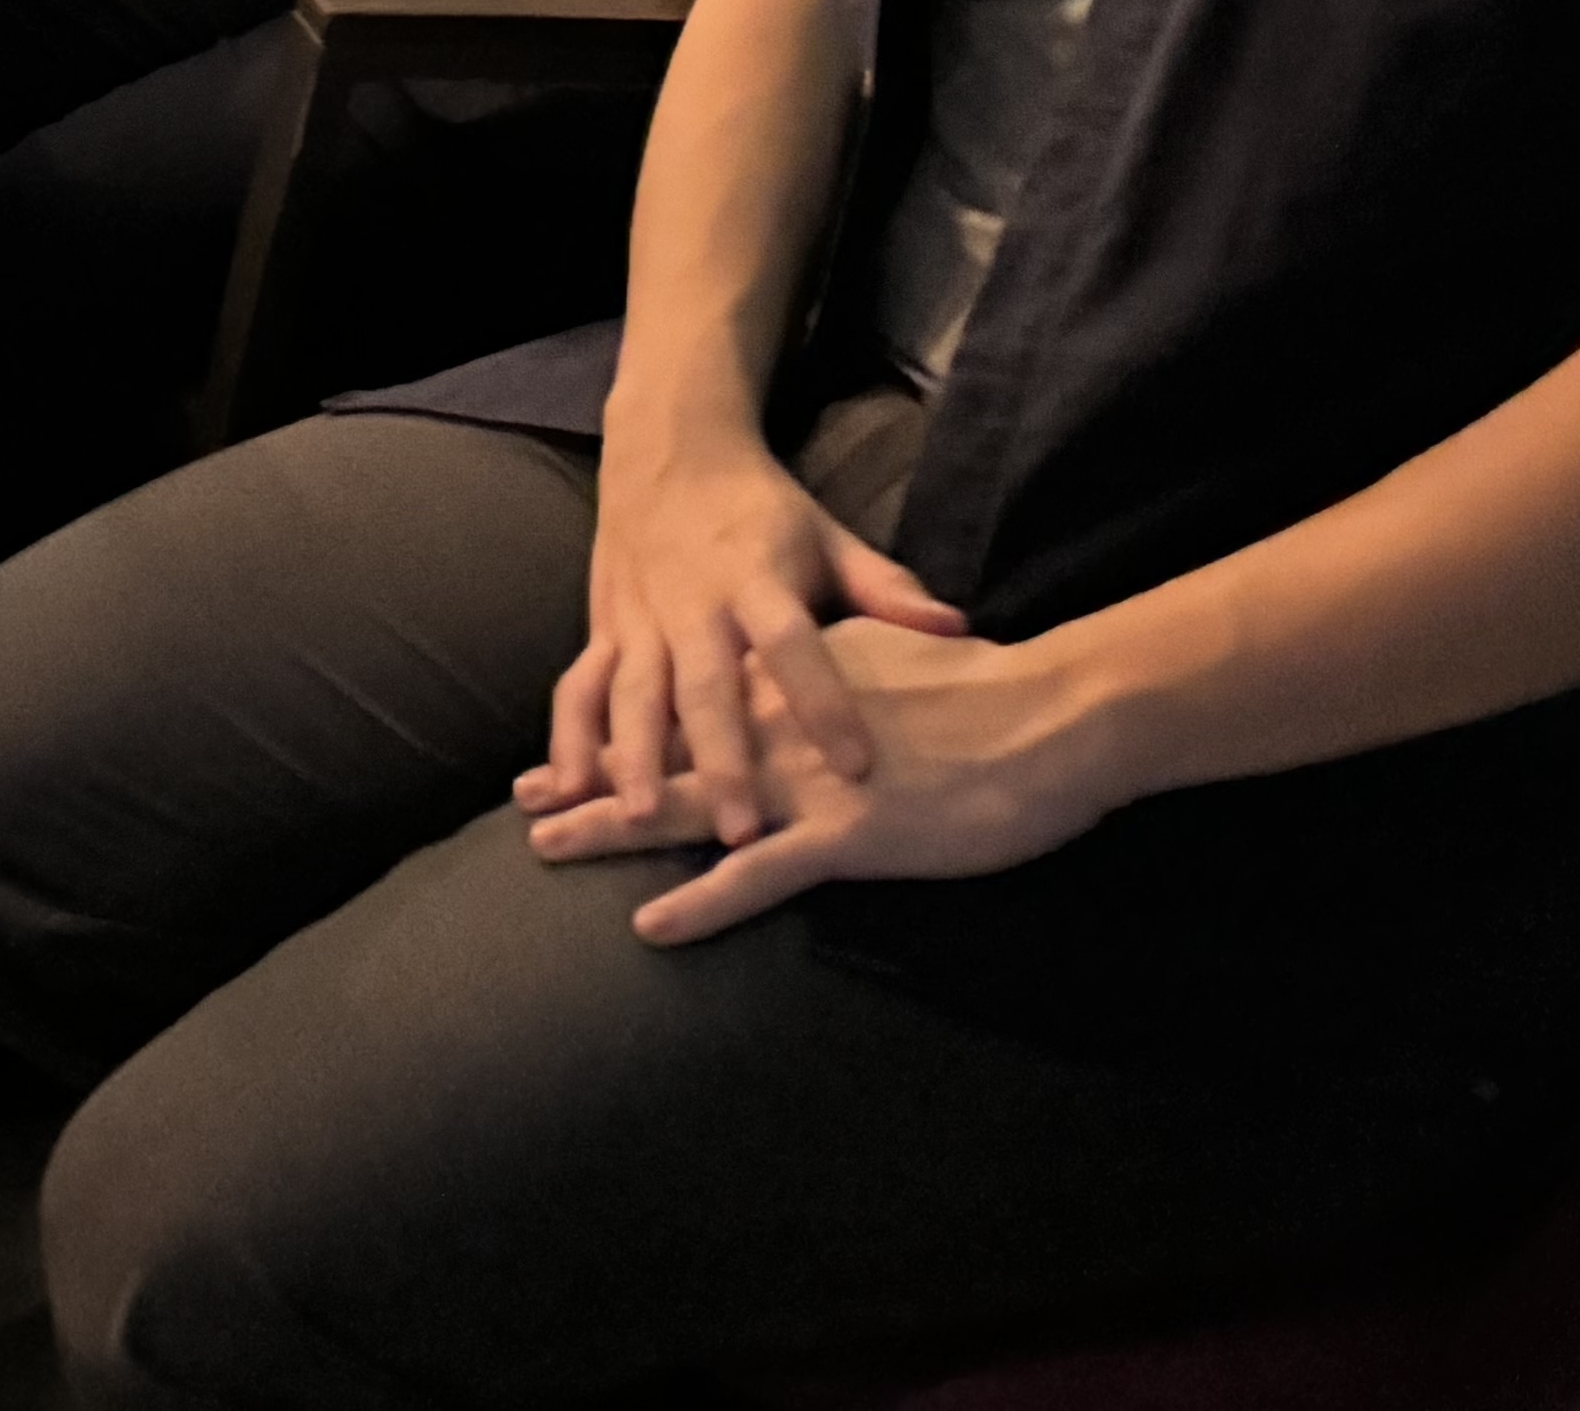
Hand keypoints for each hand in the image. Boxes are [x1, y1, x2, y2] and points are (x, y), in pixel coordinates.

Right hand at [519, 417, 970, 859]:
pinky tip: (564, 787)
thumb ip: (885, 590)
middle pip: (707, 685)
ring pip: (633, 691)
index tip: (859, 766)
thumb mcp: (828, 538)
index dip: (825, 703)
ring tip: (639, 816)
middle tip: (743, 829)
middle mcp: (694, 602)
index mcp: (758, 579)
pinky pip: (579, 683)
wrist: (668, 447)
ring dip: (633, 754)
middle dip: (722, 757)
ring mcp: (640, 616)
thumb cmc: (764, 509)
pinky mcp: (602, 625)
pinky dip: (567, 734)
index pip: (795, 645)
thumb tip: (959, 628)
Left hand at [529, 617, 1121, 943]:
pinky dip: (697, 902)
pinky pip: (751, 876)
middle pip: (663, 749)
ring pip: (684, 808)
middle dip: (588, 776)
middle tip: (522, 800)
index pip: (691, 698)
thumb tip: (823, 670)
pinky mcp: (844, 836)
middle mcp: (777, 722)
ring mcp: (805, 782)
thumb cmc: (989, 689)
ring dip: (609, 831)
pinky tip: (648, 926)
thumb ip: (845, 660)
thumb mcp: (896, 653)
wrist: (1057, 714)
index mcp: (789, 675)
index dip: (628, 720)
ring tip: (542, 850)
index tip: (573, 740)